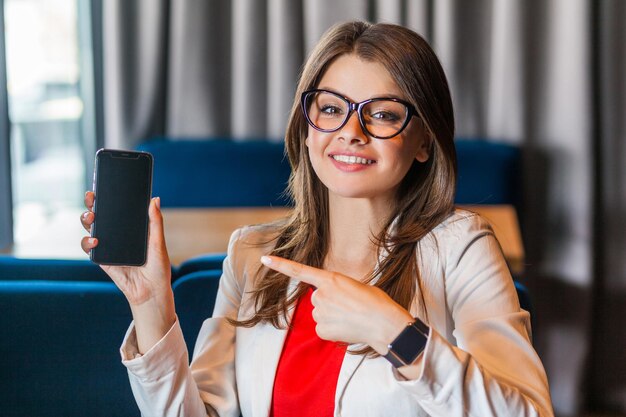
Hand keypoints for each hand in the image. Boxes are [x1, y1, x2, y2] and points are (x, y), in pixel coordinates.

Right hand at [80, 191, 172, 306]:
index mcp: (131, 228)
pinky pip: (90, 249)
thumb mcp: (159, 243)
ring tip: (92, 217)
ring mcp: (108, 247)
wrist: (151, 292)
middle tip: (92, 199)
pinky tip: (94, 240)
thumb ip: (155, 222)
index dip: (108, 197)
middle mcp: (118, 235)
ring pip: (91, 229)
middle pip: (100, 216)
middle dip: (92, 205)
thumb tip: (154, 199)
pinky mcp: (103, 260)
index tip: (102, 186)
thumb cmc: (158, 268)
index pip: (118, 209)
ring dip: (87, 220)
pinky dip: (88, 243)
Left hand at [260, 255, 412, 353]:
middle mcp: (320, 295)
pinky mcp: (321, 330)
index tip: (265, 259)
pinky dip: (333, 329)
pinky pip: (323, 328)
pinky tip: (348, 328)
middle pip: (318, 298)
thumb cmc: (376, 302)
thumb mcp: (356, 286)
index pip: (299, 271)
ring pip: (321, 314)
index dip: (280, 265)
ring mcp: (320, 313)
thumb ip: (337, 290)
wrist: (384, 324)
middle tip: (351, 306)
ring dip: (333, 316)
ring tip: (352, 317)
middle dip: (330, 302)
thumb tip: (331, 304)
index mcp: (330, 279)